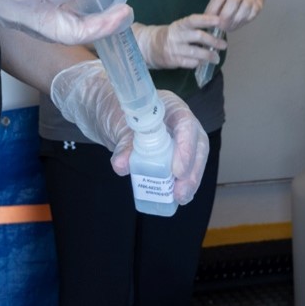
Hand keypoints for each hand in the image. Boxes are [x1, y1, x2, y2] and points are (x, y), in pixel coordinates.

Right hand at [0, 0, 128, 43]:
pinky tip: (75, 4)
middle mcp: (21, 9)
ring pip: (59, 35)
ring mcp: (13, 17)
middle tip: (125, 9)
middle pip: (72, 31)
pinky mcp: (6, 15)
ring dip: (87, 28)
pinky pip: (45, 28)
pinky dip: (66, 22)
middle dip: (103, 24)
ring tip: (109, 13)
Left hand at [50, 60, 210, 203]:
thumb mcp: (117, 123)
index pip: (185, 123)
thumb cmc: (115, 111)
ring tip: (180, 198)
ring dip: (190, 180)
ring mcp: (178, 139)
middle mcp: (179, 123)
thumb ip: (123, 142)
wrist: (106, 114)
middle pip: (197, 145)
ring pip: (194, 159)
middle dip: (192, 171)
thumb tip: (122, 166)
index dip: (186, 147)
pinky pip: (182, 169)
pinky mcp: (171, 154)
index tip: (177, 170)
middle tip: (181, 192)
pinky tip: (175, 198)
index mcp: (170, 107)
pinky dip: (180, 183)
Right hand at [133, 14, 225, 68]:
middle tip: (223, 45)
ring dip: (208, 55)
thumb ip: (193, 29)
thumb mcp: (179, 28)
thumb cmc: (170, 36)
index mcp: (179, 25)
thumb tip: (214, 31)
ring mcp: (174, 49)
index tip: (219, 21)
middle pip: (198, 37)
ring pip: (196, 52)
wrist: (149, 47)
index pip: (193, 20)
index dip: (206, 20)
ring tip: (216, 58)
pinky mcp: (173, 61)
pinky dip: (199, 62)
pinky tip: (203, 62)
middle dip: (213, 41)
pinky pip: (190, 62)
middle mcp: (176, 36)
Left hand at [203, 0, 267, 30]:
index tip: (208, 21)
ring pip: (240, 16)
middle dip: (223, 21)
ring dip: (232, 25)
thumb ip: (216, 5)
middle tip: (219, 27)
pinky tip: (236, 24)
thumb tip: (208, 20)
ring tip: (227, 28)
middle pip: (230, 9)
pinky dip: (240, 24)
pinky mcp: (258, 6)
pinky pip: (248, 19)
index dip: (212, 12)